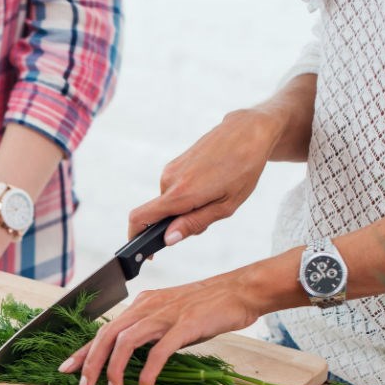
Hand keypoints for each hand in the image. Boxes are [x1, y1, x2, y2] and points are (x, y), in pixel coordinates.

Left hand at [58, 271, 264, 384]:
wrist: (241, 290)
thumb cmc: (209, 306)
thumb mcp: (170, 316)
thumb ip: (151, 332)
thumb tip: (132, 357)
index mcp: (142, 304)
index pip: (105, 328)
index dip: (84, 350)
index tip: (67, 368)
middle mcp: (147, 306)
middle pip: (107, 335)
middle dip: (90, 363)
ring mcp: (165, 315)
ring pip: (125, 342)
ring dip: (113, 369)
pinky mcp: (184, 326)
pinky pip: (157, 352)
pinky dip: (147, 374)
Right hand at [128, 108, 283, 246]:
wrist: (248, 131)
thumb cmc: (244, 168)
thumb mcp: (225, 205)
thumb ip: (194, 223)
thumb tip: (168, 239)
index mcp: (181, 193)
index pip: (140, 218)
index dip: (136, 238)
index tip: (147, 252)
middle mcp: (169, 180)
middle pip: (159, 215)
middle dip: (177, 224)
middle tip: (209, 215)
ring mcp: (170, 169)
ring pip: (168, 202)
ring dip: (185, 208)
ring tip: (214, 195)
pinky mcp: (175, 163)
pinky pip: (173, 189)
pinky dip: (187, 196)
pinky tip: (210, 184)